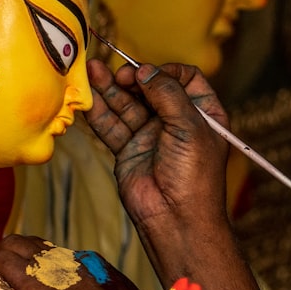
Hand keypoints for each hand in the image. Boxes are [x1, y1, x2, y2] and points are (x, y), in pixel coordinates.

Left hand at [0, 235, 146, 289]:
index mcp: (80, 265)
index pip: (49, 252)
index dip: (32, 257)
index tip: (24, 266)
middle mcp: (61, 260)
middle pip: (29, 243)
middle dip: (12, 250)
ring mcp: (44, 267)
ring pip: (14, 244)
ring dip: (0, 254)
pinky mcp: (27, 279)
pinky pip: (2, 259)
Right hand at [84, 59, 229, 239]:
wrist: (176, 218)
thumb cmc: (194, 174)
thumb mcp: (189, 126)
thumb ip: (167, 94)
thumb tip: (146, 71)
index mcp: (202, 113)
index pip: (185, 78)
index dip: (167, 71)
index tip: (151, 72)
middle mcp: (176, 121)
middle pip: (151, 88)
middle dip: (134, 78)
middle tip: (119, 74)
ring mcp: (151, 135)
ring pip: (127, 104)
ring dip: (110, 88)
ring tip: (92, 70)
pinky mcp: (129, 149)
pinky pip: (112, 125)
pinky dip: (99, 110)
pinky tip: (88, 94)